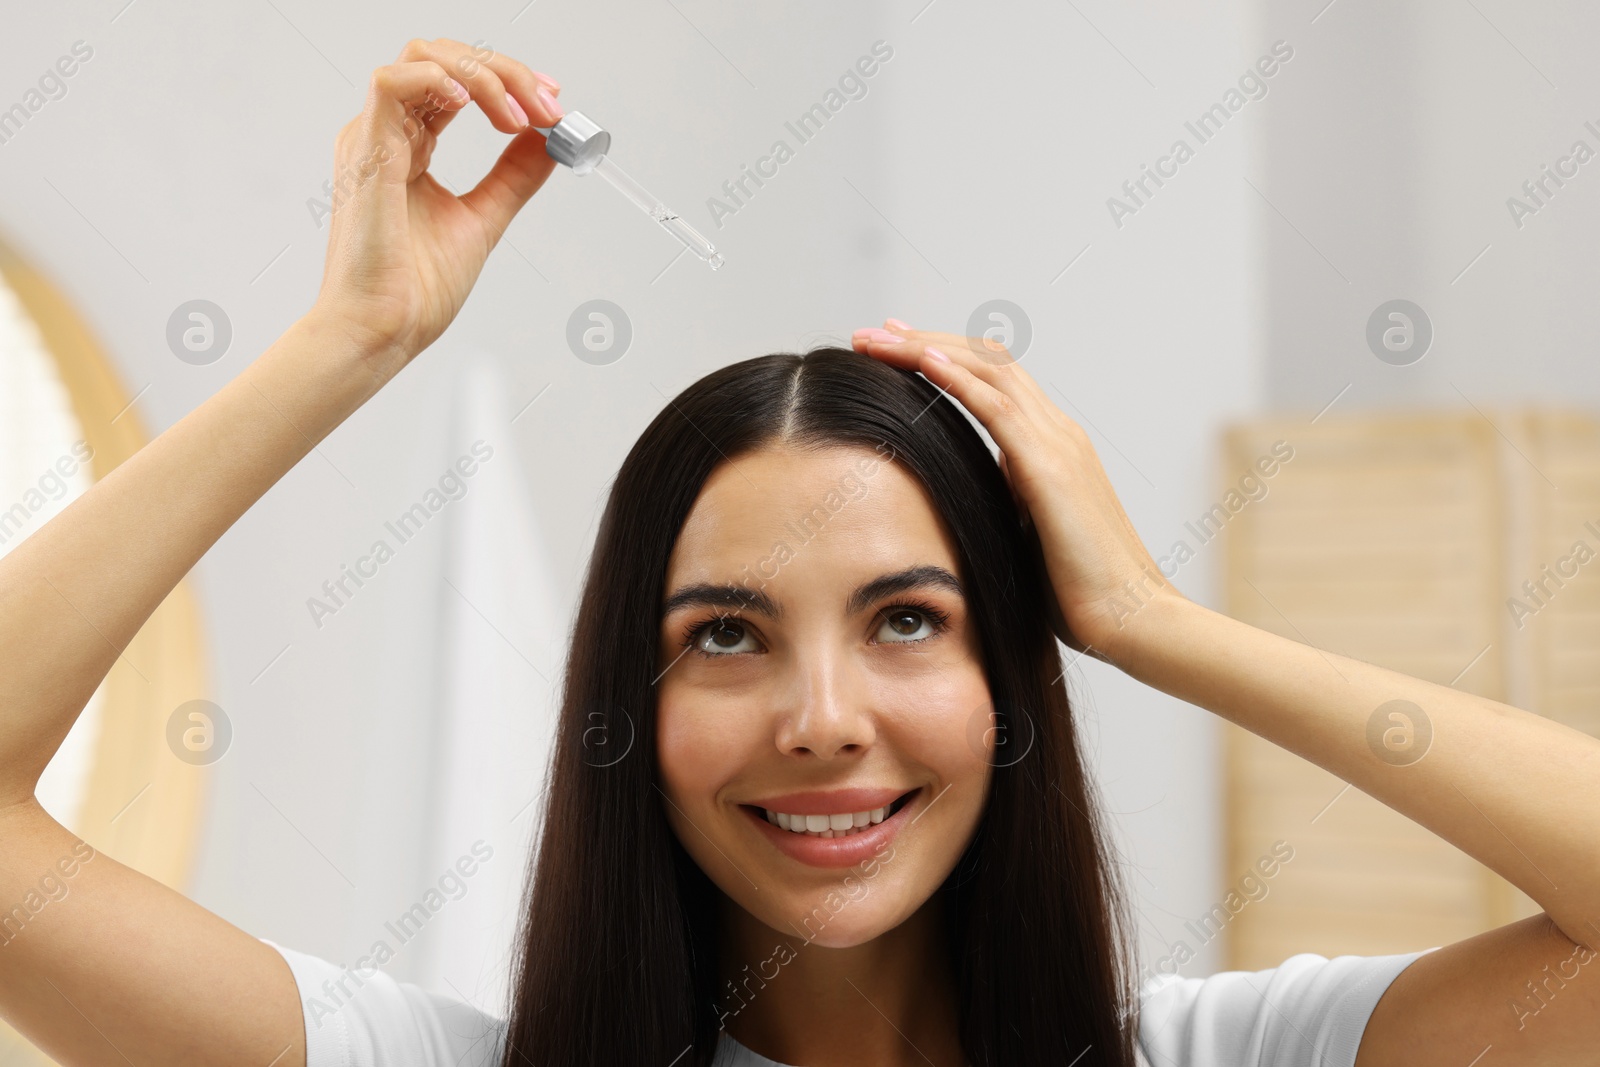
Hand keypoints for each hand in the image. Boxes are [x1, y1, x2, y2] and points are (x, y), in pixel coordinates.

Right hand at [311, 38, 564, 374]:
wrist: (384, 330)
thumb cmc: (413, 290)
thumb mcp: (483, 218)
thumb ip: (513, 176)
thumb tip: (548, 140)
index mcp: (409, 148)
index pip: (457, 83)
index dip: (507, 80)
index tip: (551, 103)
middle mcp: (387, 134)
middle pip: (444, 57)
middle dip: (506, 72)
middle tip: (546, 107)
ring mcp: (373, 138)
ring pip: (422, 56)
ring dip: (483, 74)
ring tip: (518, 116)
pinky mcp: (365, 151)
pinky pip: (392, 82)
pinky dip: (439, 79)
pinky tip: (475, 104)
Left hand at [851, 321, 1183, 659]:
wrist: (1134, 620)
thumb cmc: (1081, 593)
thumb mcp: (1029, 536)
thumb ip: (1006, 505)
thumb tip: (969, 497)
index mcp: (1051, 448)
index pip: (992, 381)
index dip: (942, 358)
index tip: (892, 349)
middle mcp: (1058, 433)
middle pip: (986, 361)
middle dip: (923, 341)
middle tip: (870, 333)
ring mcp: (1058, 445)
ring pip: (987, 370)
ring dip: (926, 349)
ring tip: (877, 339)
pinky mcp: (1051, 469)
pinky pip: (997, 407)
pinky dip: (957, 378)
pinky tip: (922, 361)